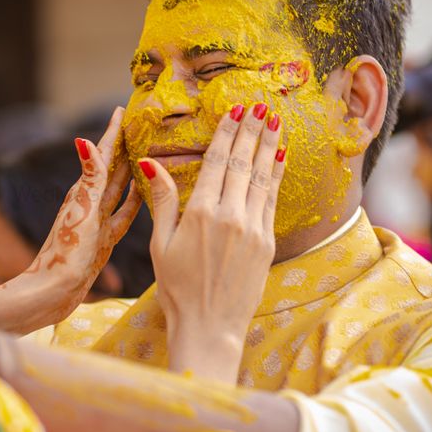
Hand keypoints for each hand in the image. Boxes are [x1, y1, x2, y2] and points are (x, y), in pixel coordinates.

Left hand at [0, 107, 142, 333]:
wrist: (54, 292)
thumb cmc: (66, 253)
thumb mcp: (81, 212)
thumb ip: (89, 179)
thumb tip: (83, 138)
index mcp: (83, 192)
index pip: (102, 154)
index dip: (113, 131)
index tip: (124, 108)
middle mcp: (90, 202)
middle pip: (113, 167)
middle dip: (125, 144)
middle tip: (143, 123)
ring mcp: (98, 220)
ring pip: (121, 188)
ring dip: (132, 170)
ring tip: (150, 151)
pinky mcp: (105, 239)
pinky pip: (125, 213)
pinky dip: (136, 201)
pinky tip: (147, 195)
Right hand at [141, 103, 285, 382]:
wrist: (208, 326)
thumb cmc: (177, 287)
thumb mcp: (160, 244)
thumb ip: (164, 200)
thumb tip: (151, 163)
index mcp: (201, 213)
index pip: (217, 162)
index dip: (227, 133)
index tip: (235, 110)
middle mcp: (231, 216)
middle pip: (244, 163)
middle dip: (252, 131)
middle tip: (260, 104)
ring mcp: (253, 229)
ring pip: (262, 177)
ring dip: (268, 146)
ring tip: (274, 120)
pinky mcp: (267, 243)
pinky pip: (272, 199)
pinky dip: (276, 175)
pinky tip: (279, 157)